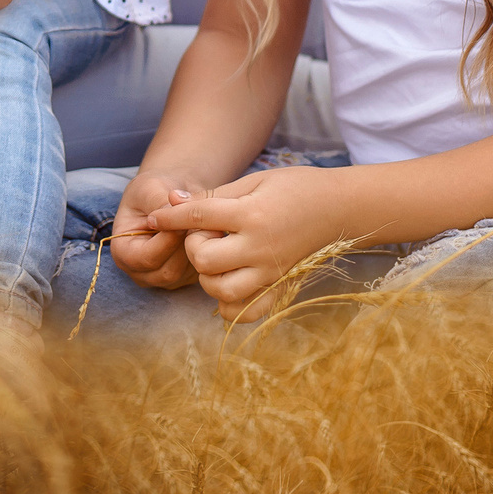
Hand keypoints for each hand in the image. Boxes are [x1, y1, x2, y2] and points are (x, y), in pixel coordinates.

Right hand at [108, 168, 205, 287]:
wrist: (168, 194)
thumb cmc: (153, 190)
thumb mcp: (150, 187)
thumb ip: (159, 200)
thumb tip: (175, 211)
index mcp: (123, 252)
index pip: (147, 257)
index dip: (169, 239)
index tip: (185, 217)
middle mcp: (140, 273)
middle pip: (169, 272)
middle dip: (187, 245)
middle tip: (202, 221)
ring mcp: (162, 280)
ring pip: (187, 274)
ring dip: (199, 249)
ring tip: (206, 224)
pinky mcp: (183, 279)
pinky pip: (200, 274)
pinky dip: (207, 254)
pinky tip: (209, 233)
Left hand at [144, 164, 347, 321]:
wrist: (339, 208)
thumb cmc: (295, 188)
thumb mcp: (254, 181)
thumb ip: (214, 196)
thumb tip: (174, 203)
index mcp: (251, 215)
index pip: (197, 217)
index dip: (169, 216)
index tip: (153, 217)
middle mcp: (259, 247)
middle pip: (203, 260)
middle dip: (193, 247)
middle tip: (207, 235)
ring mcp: (270, 272)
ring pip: (218, 290)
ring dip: (207, 275)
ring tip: (218, 257)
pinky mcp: (279, 287)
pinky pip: (245, 312)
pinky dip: (228, 304)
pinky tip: (227, 283)